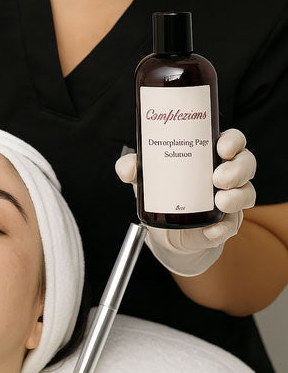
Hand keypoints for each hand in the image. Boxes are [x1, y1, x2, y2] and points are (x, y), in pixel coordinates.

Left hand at [115, 129, 256, 275]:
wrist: (163, 228)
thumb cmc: (162, 188)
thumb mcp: (147, 175)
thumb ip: (133, 167)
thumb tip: (126, 169)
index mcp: (210, 154)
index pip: (233, 141)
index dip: (233, 141)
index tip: (222, 147)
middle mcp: (227, 173)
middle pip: (246, 164)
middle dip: (237, 169)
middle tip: (218, 178)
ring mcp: (230, 199)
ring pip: (247, 193)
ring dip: (236, 197)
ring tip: (219, 202)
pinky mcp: (226, 224)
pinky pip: (232, 226)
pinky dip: (223, 229)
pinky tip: (212, 231)